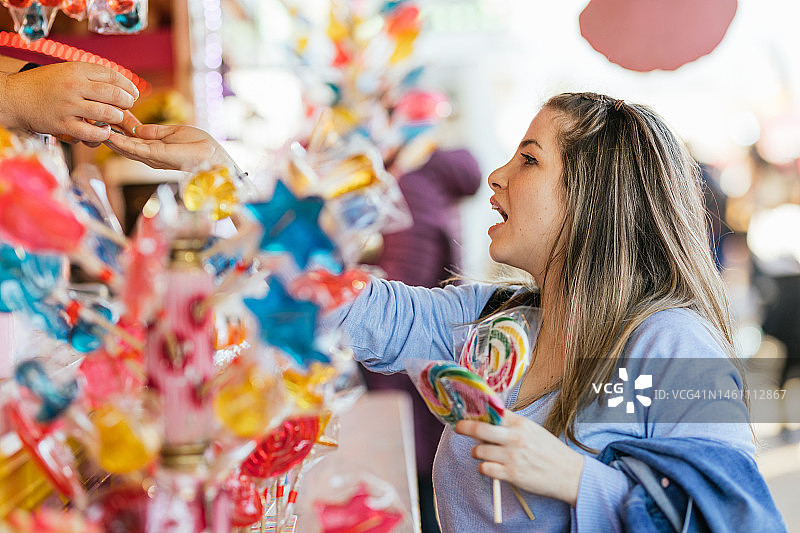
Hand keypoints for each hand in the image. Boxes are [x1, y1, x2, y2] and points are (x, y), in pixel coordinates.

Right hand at [0, 62, 138, 143]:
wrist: (15, 97)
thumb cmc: (44, 85)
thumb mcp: (66, 71)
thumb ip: (89, 76)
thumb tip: (120, 85)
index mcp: (76, 70)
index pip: (112, 75)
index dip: (127, 85)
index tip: (133, 93)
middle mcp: (74, 86)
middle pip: (113, 94)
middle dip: (126, 101)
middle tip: (128, 105)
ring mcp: (69, 106)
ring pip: (106, 113)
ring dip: (117, 117)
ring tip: (116, 117)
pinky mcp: (63, 124)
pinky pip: (92, 132)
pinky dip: (103, 133)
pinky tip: (104, 131)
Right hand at [105, 124, 237, 171]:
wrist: (214, 156)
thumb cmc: (200, 145)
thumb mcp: (174, 132)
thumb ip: (155, 131)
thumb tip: (137, 128)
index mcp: (155, 148)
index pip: (131, 140)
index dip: (117, 130)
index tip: (103, 119)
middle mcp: (151, 156)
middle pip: (124, 146)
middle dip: (108, 135)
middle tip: (90, 122)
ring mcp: (153, 157)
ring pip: (126, 148)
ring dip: (110, 139)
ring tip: (94, 128)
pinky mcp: (157, 156)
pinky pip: (135, 149)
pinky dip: (122, 143)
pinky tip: (110, 136)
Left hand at [455, 411, 584, 505]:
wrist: (569, 474)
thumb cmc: (550, 451)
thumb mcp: (533, 430)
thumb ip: (512, 424)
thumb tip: (489, 419)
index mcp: (520, 424)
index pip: (492, 412)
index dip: (476, 411)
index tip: (466, 411)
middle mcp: (514, 438)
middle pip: (478, 428)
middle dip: (464, 427)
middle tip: (459, 428)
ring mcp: (511, 456)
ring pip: (478, 451)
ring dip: (477, 452)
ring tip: (484, 453)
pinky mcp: (511, 474)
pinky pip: (484, 468)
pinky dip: (484, 468)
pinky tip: (490, 467)